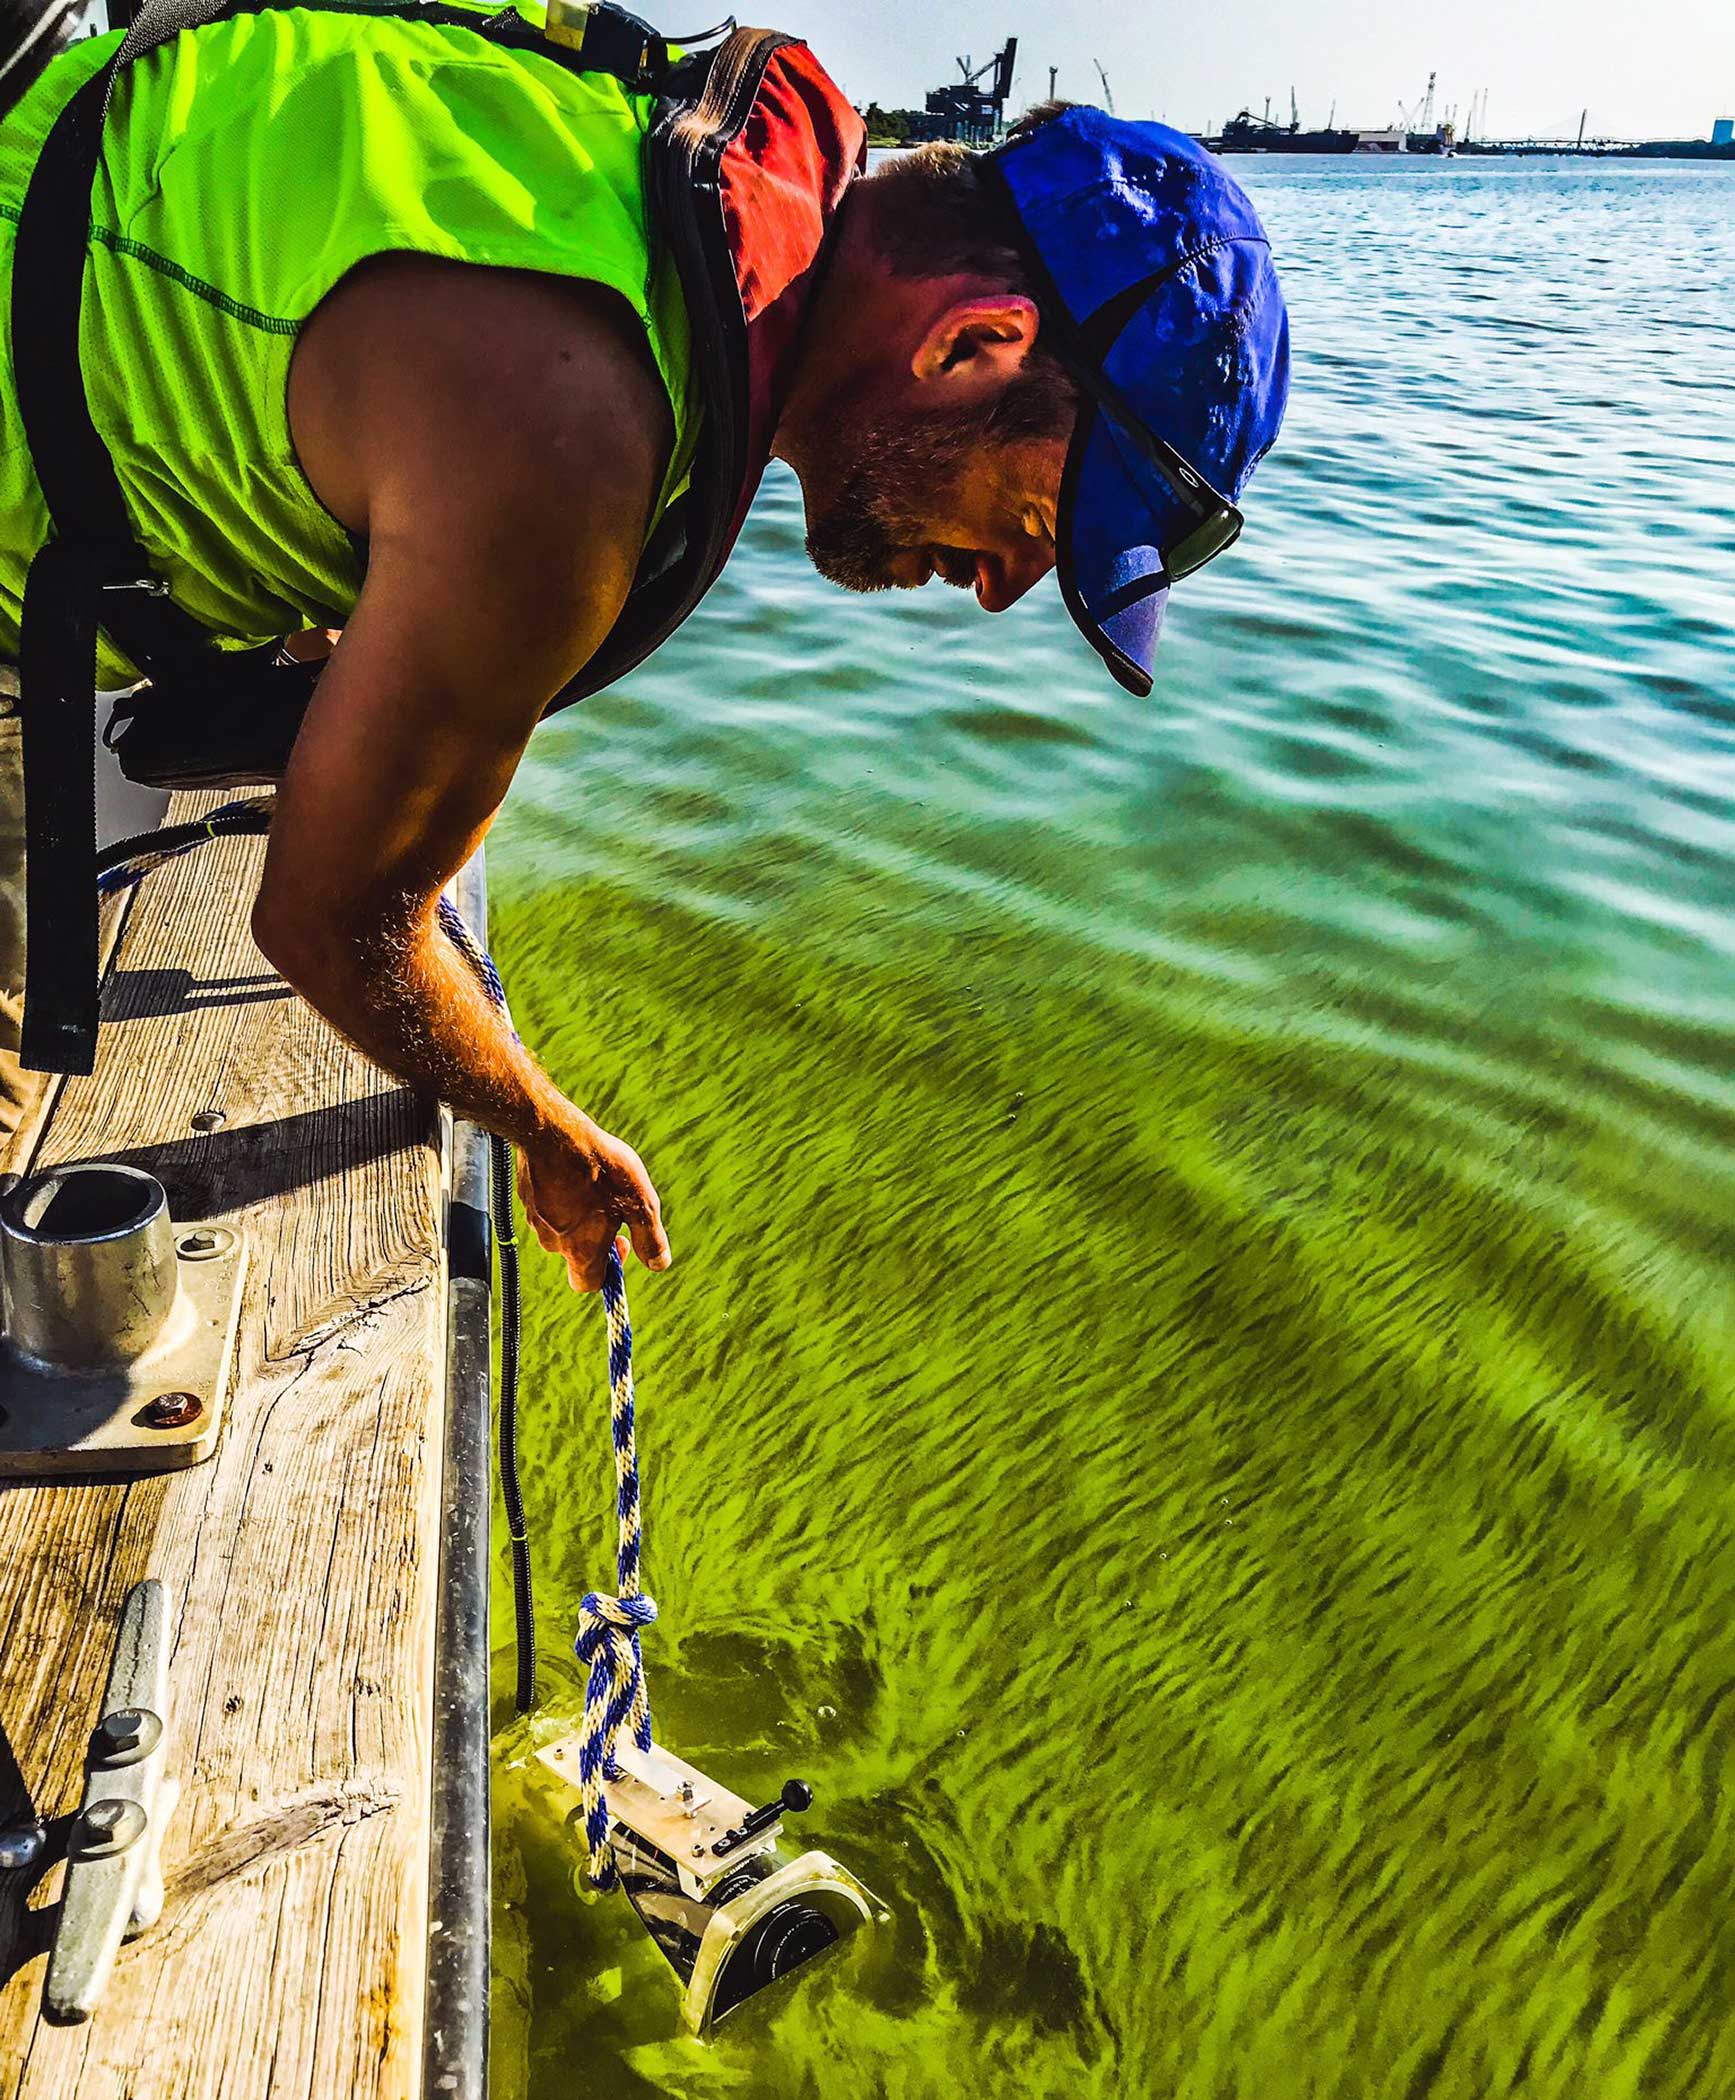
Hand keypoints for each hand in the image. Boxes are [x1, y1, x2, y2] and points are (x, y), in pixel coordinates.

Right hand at [517, 1118, 671, 1291]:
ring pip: (561, 1226)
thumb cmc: (599, 1167)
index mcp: (580, 1249)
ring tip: (595, 1179)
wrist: (551, 1130)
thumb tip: (659, 1264)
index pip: (588, 1284)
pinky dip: (563, 1194)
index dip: (608, 1273)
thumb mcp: (640, 1203)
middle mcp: (552, 1241)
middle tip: (613, 1205)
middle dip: (596, 1235)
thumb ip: (651, 1239)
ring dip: (580, 1212)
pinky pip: (548, 1204)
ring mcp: (534, 1218)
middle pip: (575, 1252)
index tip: (620, 1243)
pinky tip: (576, 1168)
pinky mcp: (526, 1195)